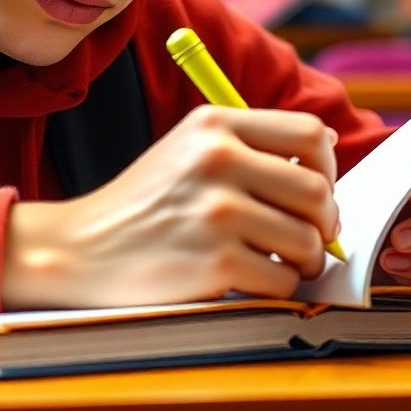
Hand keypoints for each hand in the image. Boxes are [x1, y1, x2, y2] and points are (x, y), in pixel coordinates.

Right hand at [1, 105, 339, 309]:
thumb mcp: (188, 147)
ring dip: (302, 260)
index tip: (315, 188)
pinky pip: (284, 281)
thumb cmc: (144, 202)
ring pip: (308, 240)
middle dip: (322, 222)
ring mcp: (216, 210)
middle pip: (318, 190)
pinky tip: (246, 278)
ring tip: (274, 259)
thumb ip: (250, 141)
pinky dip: (275, 288)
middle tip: (303, 237)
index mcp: (213, 122)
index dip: (327, 166)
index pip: (308, 133)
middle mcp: (216, 157)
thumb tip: (328, 139)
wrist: (82, 247)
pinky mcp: (215, 262)